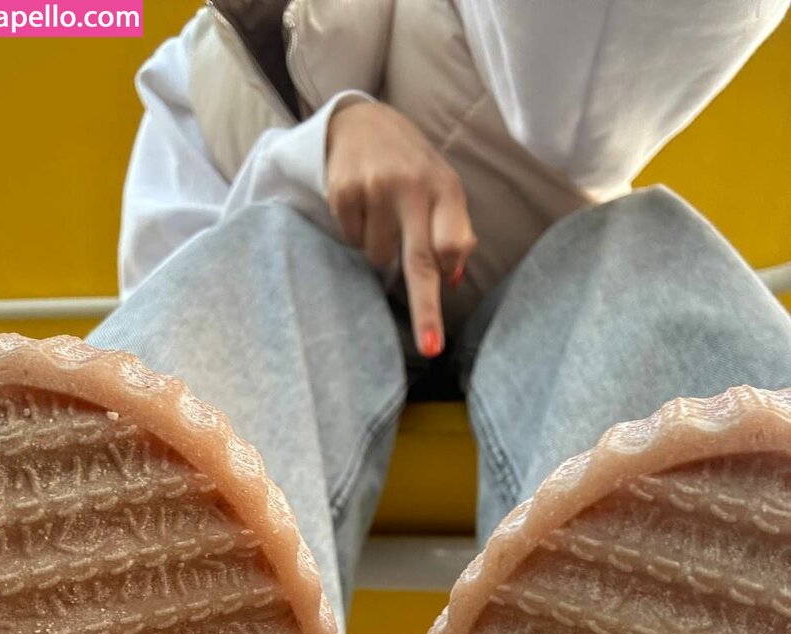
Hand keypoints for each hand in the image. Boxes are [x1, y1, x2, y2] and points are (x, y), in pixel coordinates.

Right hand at [327, 100, 475, 356]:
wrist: (361, 122)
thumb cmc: (411, 167)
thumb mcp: (441, 190)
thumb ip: (452, 231)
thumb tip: (453, 280)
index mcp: (445, 188)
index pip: (453, 244)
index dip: (447, 274)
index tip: (447, 316)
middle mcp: (413, 187)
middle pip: (421, 262)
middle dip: (425, 310)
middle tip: (430, 347)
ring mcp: (376, 187)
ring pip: (378, 257)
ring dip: (380, 248)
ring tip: (382, 215)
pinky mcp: (344, 190)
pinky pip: (352, 240)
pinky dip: (356, 233)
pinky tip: (362, 208)